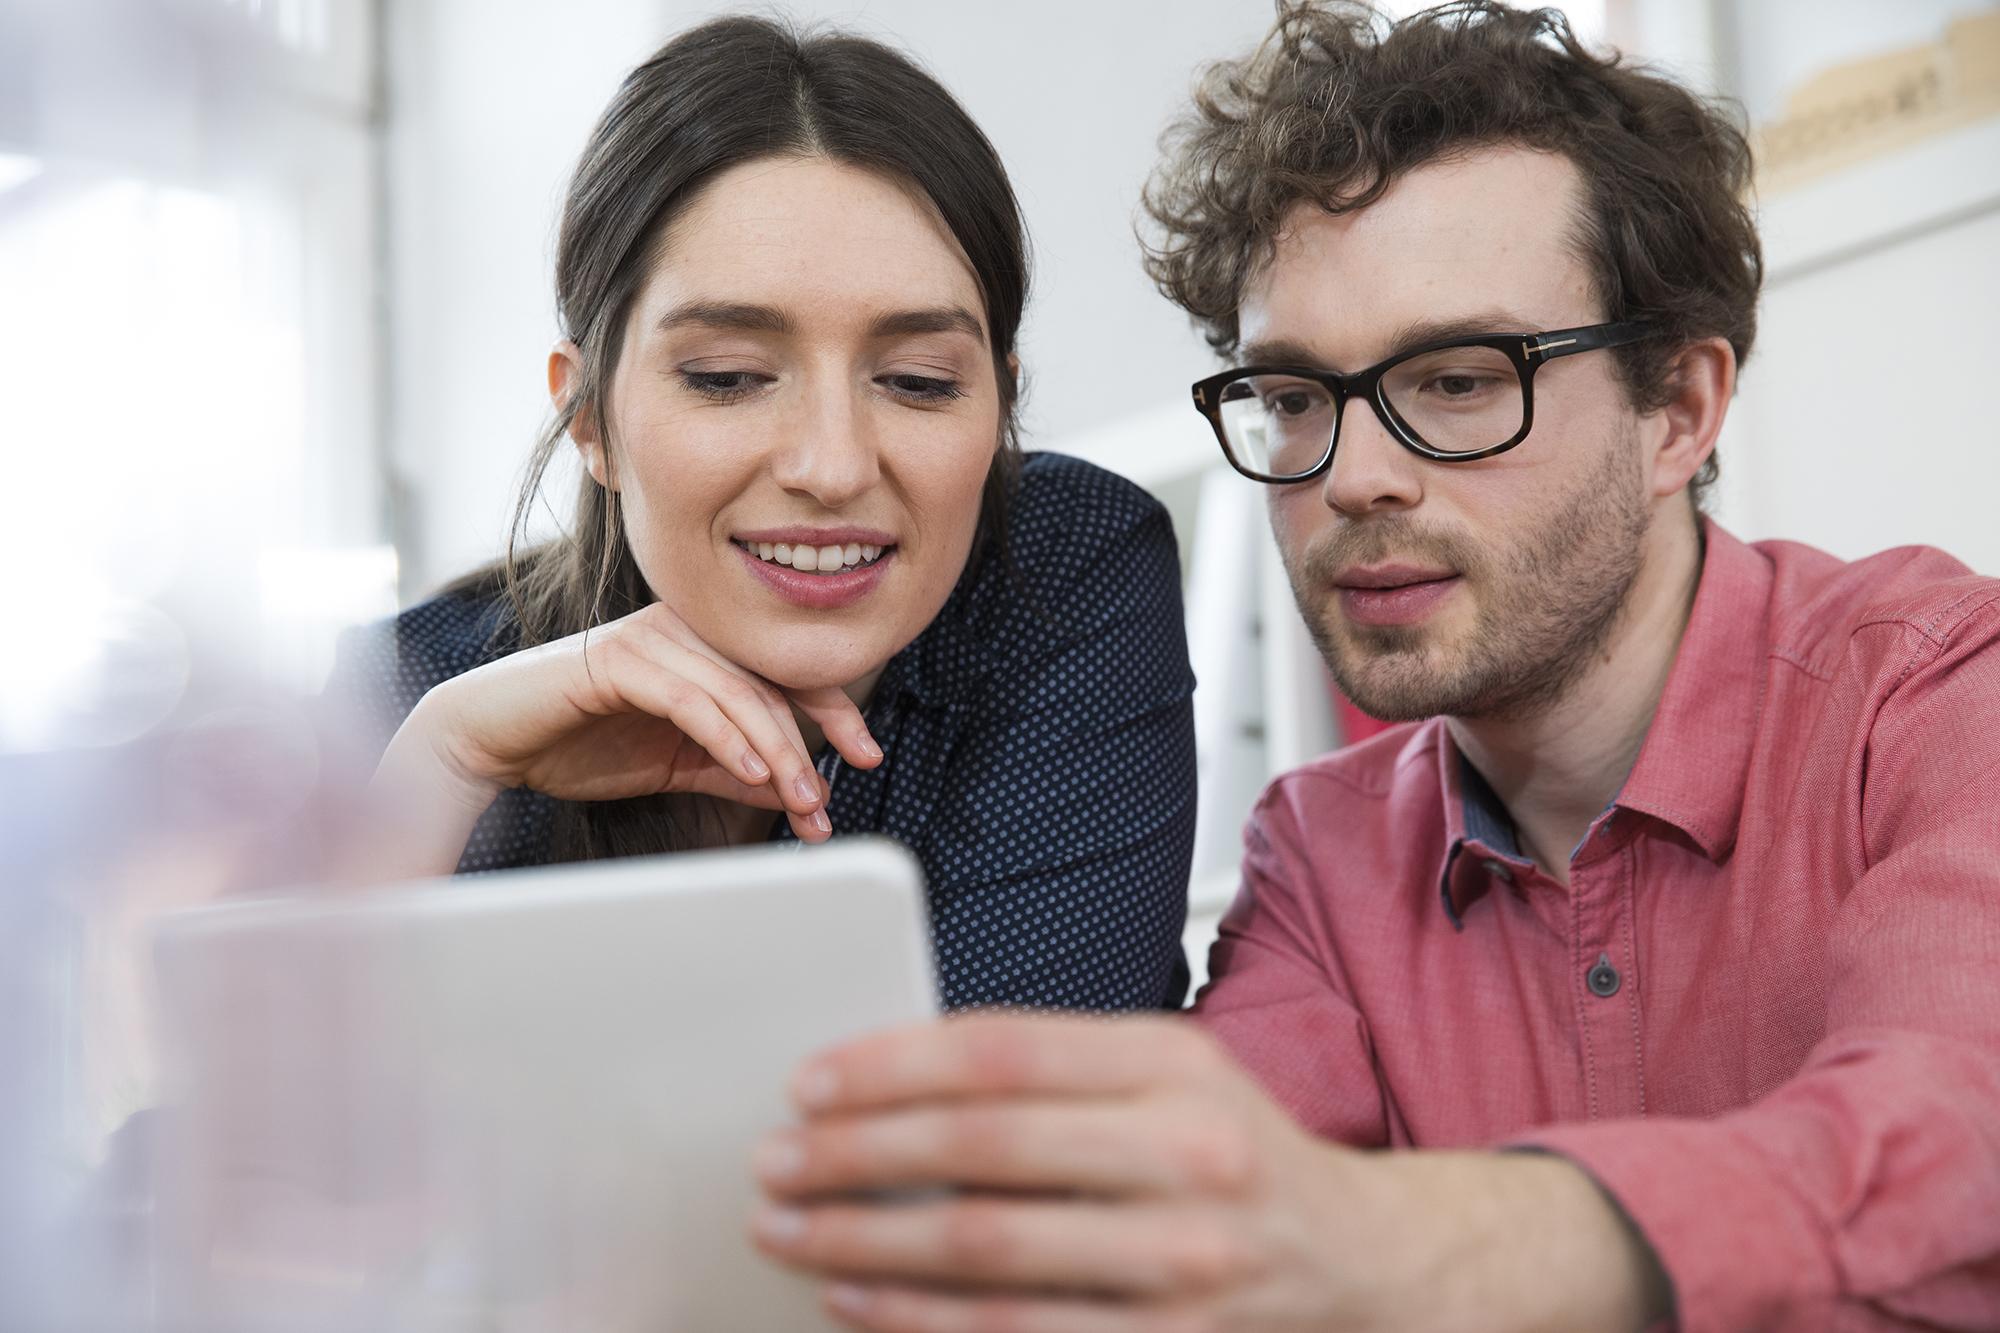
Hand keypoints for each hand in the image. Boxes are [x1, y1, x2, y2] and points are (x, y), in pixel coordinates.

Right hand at [368, 602, 881, 872]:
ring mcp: (653, 638)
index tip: (867, 758)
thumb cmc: (580, 744)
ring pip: (739, 693)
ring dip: (778, 751)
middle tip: (829, 800)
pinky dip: (729, 738)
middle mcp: (686, 629)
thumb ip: (737, 771)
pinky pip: (692, 700)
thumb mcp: (677, 764)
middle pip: (773, 682)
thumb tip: (803, 793)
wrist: (493, 739)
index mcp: (704, 645)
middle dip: (814, 743)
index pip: (787, 673)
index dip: (835, 712)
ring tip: (802, 799)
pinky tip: (755, 774)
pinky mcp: (620, 659)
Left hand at [749, 1014, 1668, 1332]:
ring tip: (792, 1233)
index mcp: (1175, 1064)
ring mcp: (1185, 1266)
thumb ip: (1056, 1065)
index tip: (809, 1082)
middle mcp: (1188, 1159)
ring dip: (866, 1247)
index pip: (1003, 1050)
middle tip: (775, 1163)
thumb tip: (896, 1074)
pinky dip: (921, 1324)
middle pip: (984, 1152)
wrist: (1366, 1263)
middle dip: (855, 1159)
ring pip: (989, 1259)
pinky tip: (861, 1303)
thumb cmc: (1242, 1154)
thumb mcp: (1172, 1072)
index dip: (889, 1065)